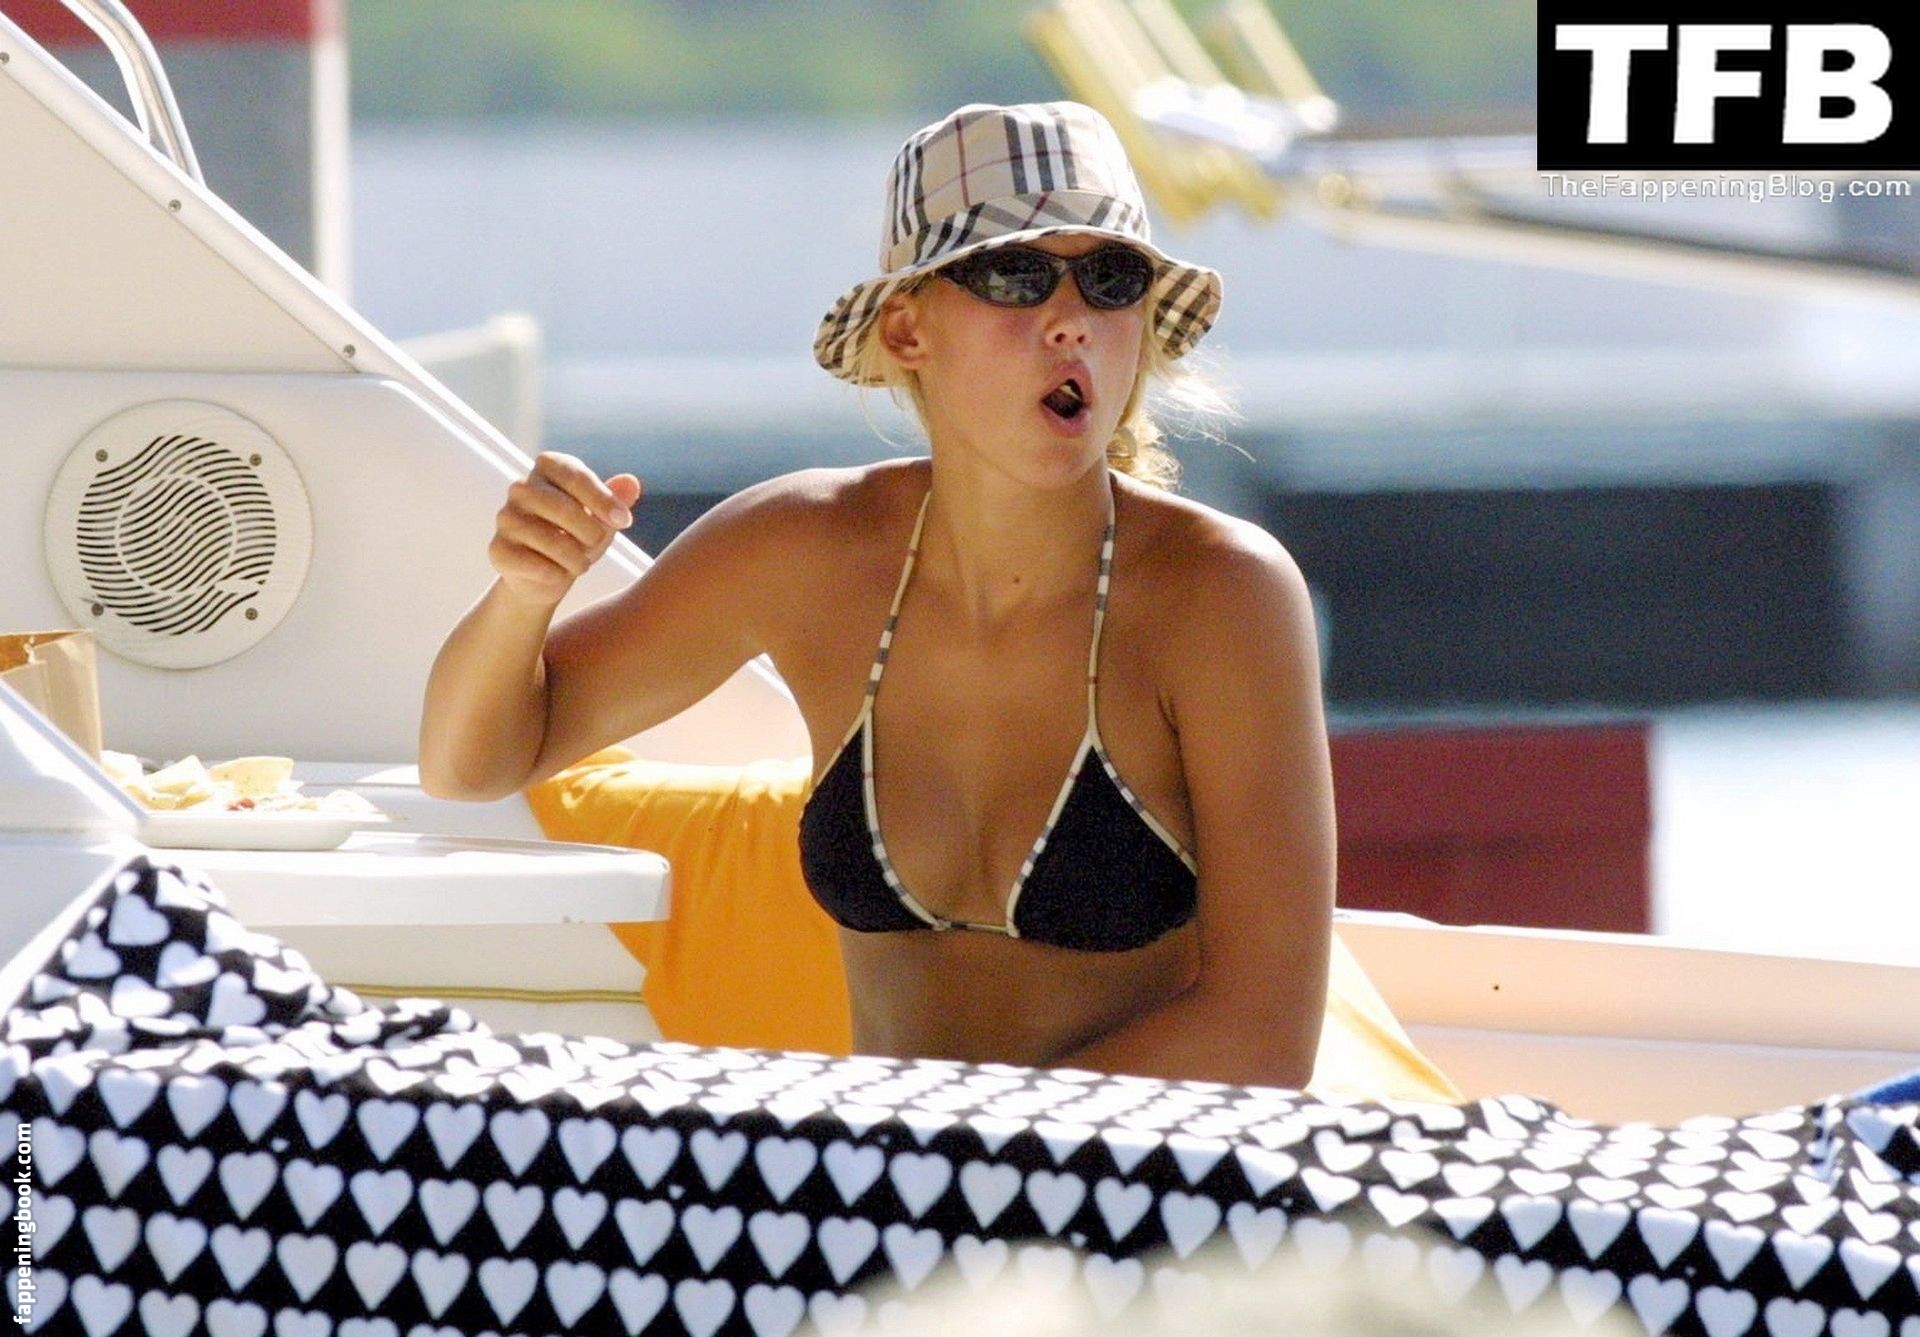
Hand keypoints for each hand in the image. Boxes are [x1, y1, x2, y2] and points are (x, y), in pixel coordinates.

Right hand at [488, 452, 641, 606]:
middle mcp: (521, 488)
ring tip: (580, 564)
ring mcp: (505, 518)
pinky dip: (556, 575)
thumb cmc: (578, 536)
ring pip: (550, 540)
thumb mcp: (602, 518)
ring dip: (576, 559)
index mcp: (547, 468)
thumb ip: (616, 499)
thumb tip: (631, 483)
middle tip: (596, 545)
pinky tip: (558, 574)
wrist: (547, 575)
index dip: (602, 499)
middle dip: (590, 533)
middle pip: (562, 507)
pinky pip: (535, 565)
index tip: (624, 521)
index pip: (574, 475)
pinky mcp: (498, 549)